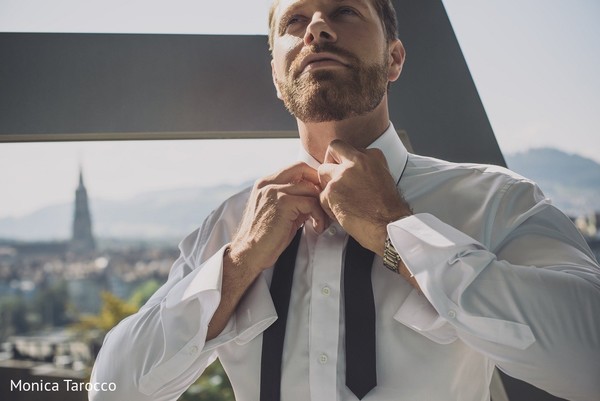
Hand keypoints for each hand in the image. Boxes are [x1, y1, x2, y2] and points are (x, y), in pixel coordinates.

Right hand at [228, 162, 327, 273]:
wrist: (249, 253)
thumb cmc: (265, 237)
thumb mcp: (279, 212)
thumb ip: (293, 199)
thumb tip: (315, 196)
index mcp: (265, 183)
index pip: (294, 168)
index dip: (310, 178)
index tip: (318, 196)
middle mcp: (268, 183)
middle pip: (302, 169)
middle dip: (318, 185)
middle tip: (324, 203)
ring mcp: (275, 191)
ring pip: (310, 188)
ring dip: (320, 206)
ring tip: (320, 221)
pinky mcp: (283, 203)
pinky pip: (311, 203)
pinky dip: (319, 216)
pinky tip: (317, 227)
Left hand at [318, 140, 411, 255]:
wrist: (389, 225)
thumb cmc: (389, 209)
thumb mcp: (384, 178)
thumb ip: (367, 169)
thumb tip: (355, 171)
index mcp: (372, 156)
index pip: (349, 148)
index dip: (344, 161)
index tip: (345, 171)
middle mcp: (357, 161)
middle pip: (333, 149)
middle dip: (331, 162)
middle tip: (334, 178)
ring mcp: (343, 175)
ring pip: (322, 171)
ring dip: (328, 185)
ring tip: (338, 199)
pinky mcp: (332, 190)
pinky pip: (321, 195)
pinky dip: (328, 206)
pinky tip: (341, 213)